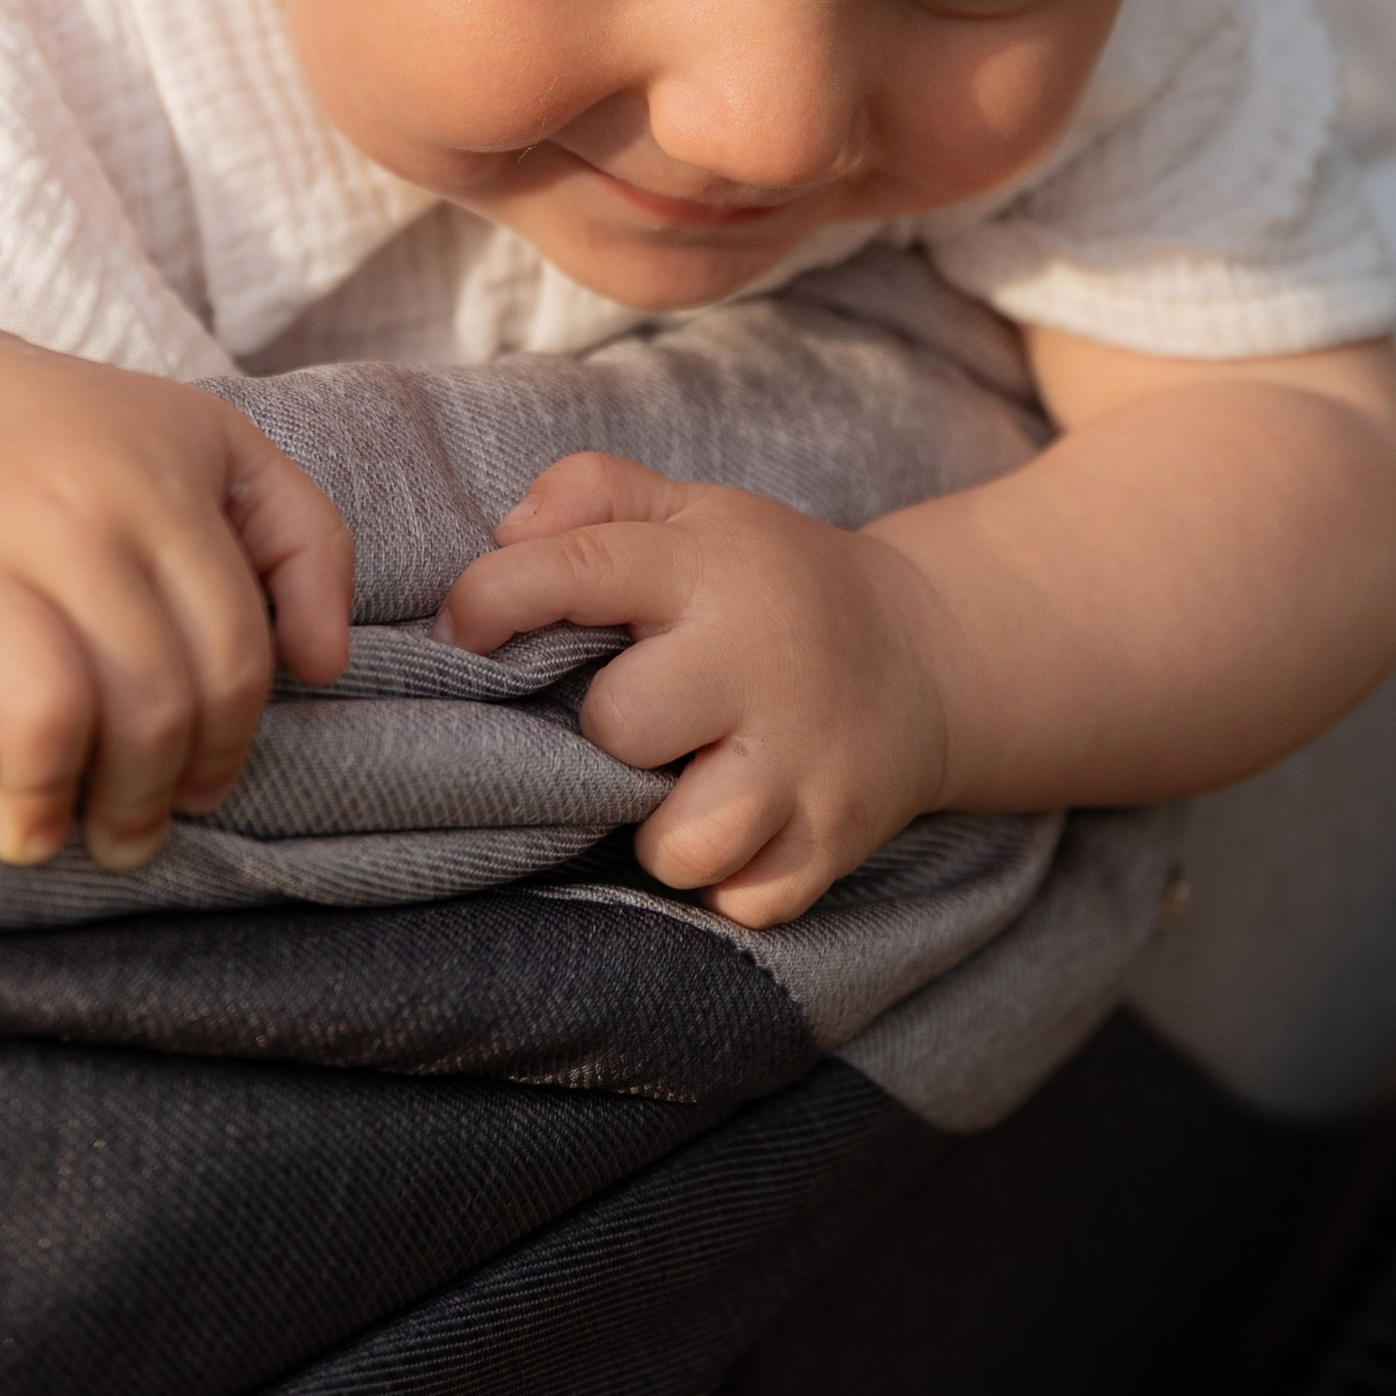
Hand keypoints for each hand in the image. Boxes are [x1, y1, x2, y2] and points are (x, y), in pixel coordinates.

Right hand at [0, 324, 351, 870]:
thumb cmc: (74, 444)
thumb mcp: (212, 447)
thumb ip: (302, 536)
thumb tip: (323, 665)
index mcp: (164, 485)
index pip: (233, 659)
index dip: (225, 751)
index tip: (195, 793)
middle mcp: (75, 506)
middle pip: (150, 700)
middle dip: (143, 797)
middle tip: (119, 835)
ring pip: (46, 707)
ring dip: (44, 799)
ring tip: (31, 834)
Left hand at [437, 453, 956, 926]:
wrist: (933, 653)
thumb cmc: (771, 584)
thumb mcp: (694, 508)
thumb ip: (591, 493)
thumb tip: (503, 535)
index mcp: (709, 564)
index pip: (576, 567)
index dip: (492, 599)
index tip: (462, 631)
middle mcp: (758, 660)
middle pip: (622, 723)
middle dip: (610, 730)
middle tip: (647, 715)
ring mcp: (805, 759)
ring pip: (681, 844)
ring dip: (662, 831)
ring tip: (682, 788)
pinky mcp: (838, 837)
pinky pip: (744, 902)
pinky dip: (728, 883)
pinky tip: (741, 831)